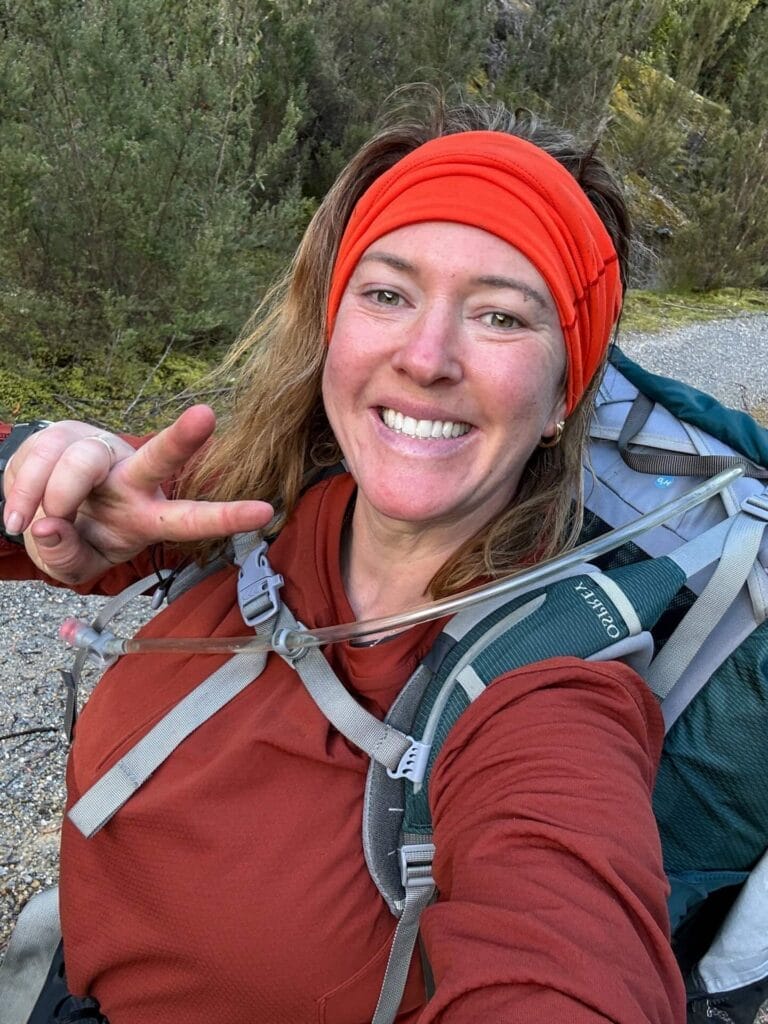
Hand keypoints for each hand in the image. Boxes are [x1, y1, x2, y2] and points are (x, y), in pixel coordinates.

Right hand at [2, 406, 274, 583]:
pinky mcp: (62, 437)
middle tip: (206, 416)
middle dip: (182, 438)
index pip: (190, 518)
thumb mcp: (74, 566)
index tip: (265, 512)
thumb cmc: (76, 538)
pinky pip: (37, 461)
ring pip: (80, 463)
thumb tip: (50, 526)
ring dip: (54, 497)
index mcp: (147, 516)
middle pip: (157, 457)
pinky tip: (17, 514)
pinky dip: (20, 494)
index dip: (226, 517)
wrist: (39, 506)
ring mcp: (98, 456)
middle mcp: (131, 480)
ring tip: (33, 524)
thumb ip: (66, 556)